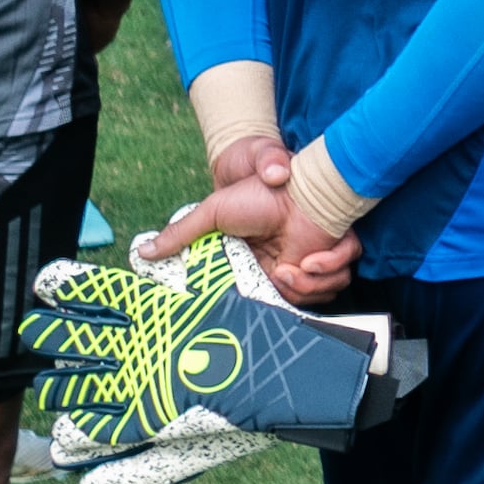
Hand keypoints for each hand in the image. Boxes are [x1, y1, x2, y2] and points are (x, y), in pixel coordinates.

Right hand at [154, 158, 359, 306]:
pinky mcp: (333, 254)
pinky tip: (314, 257)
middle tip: (281, 274)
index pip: (257, 300)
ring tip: (296, 264)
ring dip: (310, 282)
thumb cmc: (252, 195)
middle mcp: (281, 267)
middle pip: (291, 303)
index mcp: (253, 264)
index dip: (259, 303)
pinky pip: (341, 275)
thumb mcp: (210, 215)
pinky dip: (332, 267)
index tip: (258, 287)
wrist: (293, 181)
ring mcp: (308, 262)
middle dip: (289, 293)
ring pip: (318, 294)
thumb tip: (142, 252)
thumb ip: (179, 234)